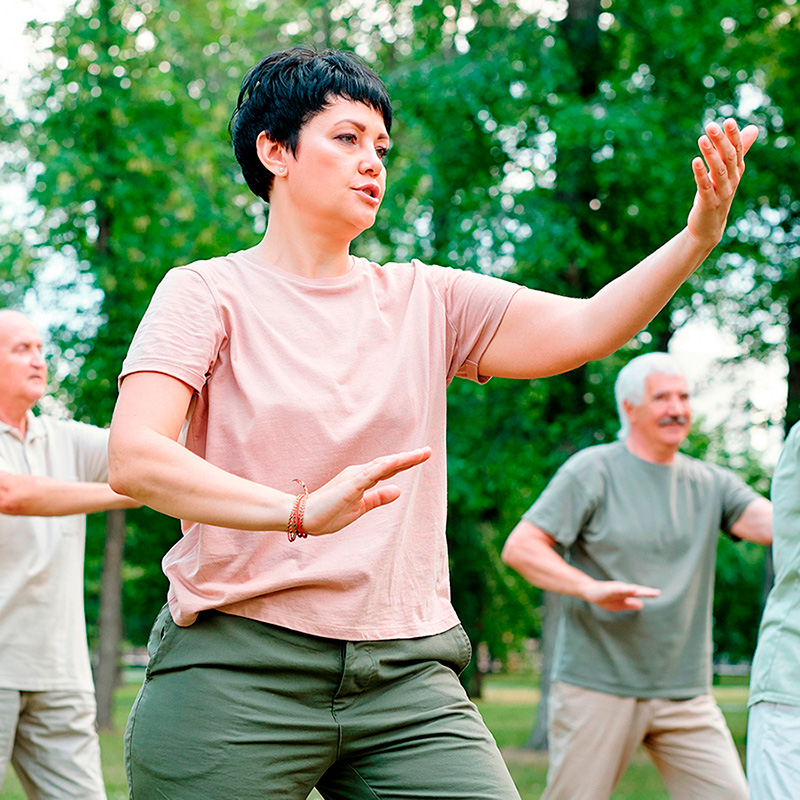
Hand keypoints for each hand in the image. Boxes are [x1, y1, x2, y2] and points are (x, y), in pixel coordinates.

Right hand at [300, 447, 431, 534]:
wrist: (304, 518)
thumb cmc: (328, 513)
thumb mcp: (360, 508)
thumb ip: (378, 498)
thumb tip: (398, 490)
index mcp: (362, 480)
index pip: (388, 470)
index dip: (406, 462)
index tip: (423, 455)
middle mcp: (359, 474)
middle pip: (389, 464)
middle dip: (409, 458)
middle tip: (428, 451)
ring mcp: (354, 478)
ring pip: (382, 465)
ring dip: (401, 459)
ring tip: (419, 454)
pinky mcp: (350, 485)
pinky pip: (370, 474)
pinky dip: (384, 467)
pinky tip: (396, 462)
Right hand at [581, 579, 659, 611]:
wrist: (589, 591)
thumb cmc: (603, 597)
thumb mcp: (618, 604)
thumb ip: (629, 604)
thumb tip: (642, 605)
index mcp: (625, 593)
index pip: (638, 593)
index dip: (648, 594)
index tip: (658, 593)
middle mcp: (622, 589)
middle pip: (636, 590)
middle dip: (646, 592)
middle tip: (657, 593)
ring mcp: (615, 588)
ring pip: (627, 589)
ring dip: (636, 590)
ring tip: (646, 592)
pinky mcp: (608, 588)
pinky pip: (617, 589)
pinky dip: (624, 589)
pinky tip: (631, 590)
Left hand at [686, 118, 757, 249]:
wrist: (709, 225)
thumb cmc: (717, 194)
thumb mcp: (727, 172)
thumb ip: (738, 151)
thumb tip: (753, 128)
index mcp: (736, 171)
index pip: (737, 150)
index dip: (734, 136)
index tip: (728, 121)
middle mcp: (732, 181)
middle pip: (728, 158)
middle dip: (721, 141)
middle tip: (711, 126)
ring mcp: (722, 193)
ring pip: (718, 171)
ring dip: (710, 154)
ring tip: (701, 139)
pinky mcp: (709, 203)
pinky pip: (705, 187)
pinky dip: (700, 174)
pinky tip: (695, 161)